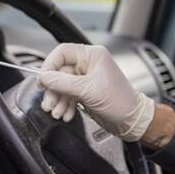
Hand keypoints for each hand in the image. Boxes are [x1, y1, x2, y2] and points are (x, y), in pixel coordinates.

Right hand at [37, 43, 155, 141]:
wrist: (132, 121)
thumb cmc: (120, 101)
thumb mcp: (88, 90)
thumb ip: (63, 83)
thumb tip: (45, 77)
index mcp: (93, 55)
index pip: (62, 52)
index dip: (49, 65)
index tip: (42, 80)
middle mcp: (89, 64)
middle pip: (60, 72)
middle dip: (53, 89)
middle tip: (48, 102)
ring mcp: (87, 79)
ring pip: (62, 86)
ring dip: (58, 100)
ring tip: (56, 112)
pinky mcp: (86, 92)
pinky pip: (68, 95)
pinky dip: (65, 105)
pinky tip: (66, 114)